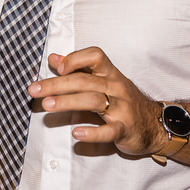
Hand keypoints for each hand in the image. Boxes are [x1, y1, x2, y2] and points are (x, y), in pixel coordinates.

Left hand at [28, 47, 165, 156]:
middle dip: (56, 84)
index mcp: (110, 74)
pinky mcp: (125, 128)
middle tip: (34, 90)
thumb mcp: (104, 82)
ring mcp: (122, 108)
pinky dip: (92, 132)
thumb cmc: (124, 102)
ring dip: (68, 102)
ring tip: (47, 105)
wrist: (155, 124)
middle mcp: (116, 87)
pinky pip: (109, 130)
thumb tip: (53, 58)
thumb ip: (79, 70)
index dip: (75, 58)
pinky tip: (76, 133)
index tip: (56, 67)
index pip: (95, 56)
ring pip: (94, 101)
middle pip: (85, 81)